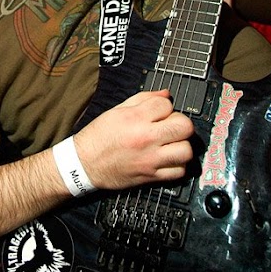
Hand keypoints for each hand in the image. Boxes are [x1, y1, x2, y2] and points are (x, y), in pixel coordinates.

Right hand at [74, 89, 194, 190]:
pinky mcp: (151, 176)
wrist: (84, 163)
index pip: (166, 105)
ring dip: (181, 144)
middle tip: (170, 125)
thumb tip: (165, 94)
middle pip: (184, 126)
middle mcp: (145, 138)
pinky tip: (168, 158)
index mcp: (135, 118)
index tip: (159, 111)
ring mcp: (150, 159)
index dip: (164, 106)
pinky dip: (177, 164)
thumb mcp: (117, 110)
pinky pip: (179, 171)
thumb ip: (143, 99)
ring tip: (171, 143)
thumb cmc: (99, 137)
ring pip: (186, 150)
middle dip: (180, 123)